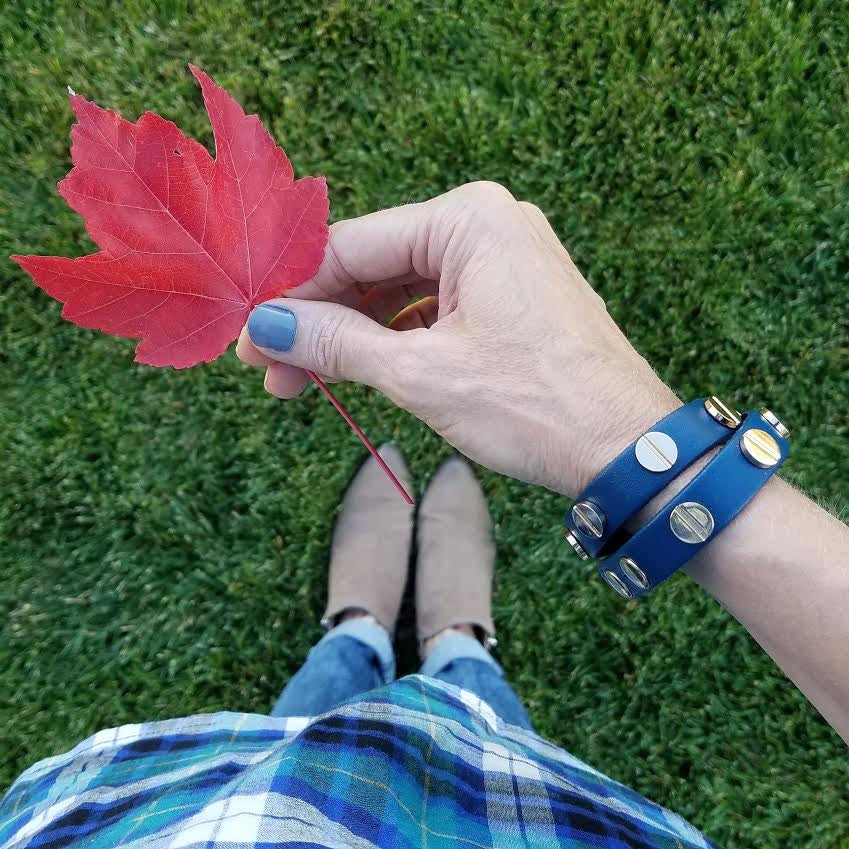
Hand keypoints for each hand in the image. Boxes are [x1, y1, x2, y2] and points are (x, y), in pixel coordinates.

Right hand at [236, 182, 678, 495]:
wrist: (629, 452)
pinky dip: (397, 341)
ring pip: (402, 292)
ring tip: (309, 384)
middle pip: (376, 267)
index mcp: (468, 219)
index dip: (293, 296)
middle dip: (322, 322)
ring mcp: (504, 260)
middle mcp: (488, 224)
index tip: (251, 340)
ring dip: (355, 337)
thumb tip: (266, 326)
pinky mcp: (512, 297)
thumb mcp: (421, 375)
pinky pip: (436, 309)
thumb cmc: (536, 406)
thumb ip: (336, 343)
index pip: (351, 246)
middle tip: (274, 373)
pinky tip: (364, 372)